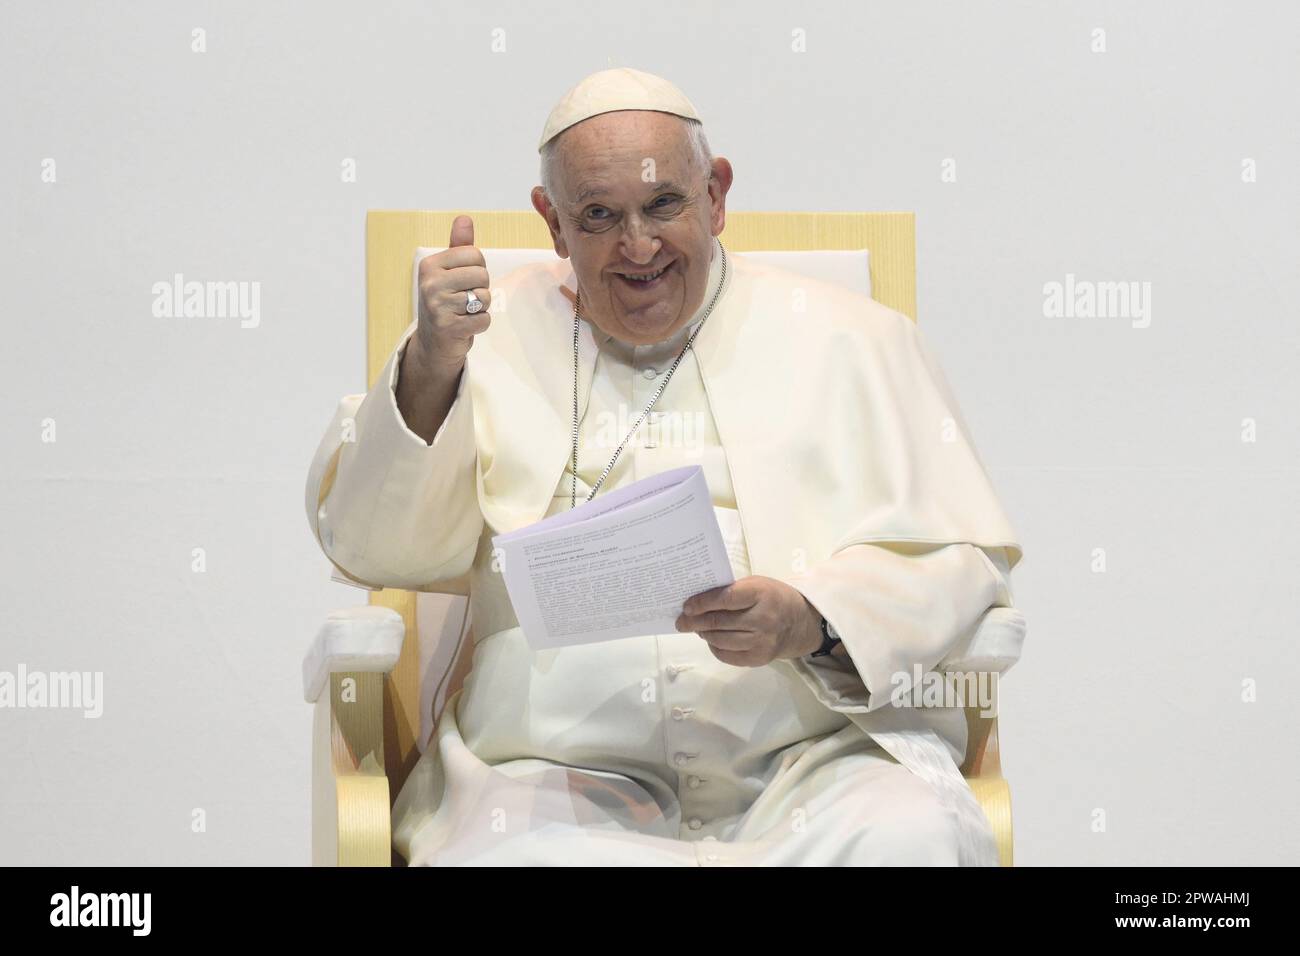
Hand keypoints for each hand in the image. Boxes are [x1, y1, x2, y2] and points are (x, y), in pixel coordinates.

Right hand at [412, 214, 491, 374]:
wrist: (433, 341)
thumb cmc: (445, 300)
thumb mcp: (449, 271)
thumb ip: (459, 246)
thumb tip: (464, 219)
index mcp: (430, 265)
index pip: (475, 254)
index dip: (478, 269)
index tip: (463, 280)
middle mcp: (430, 283)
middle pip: (482, 275)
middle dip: (481, 288)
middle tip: (464, 298)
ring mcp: (437, 306)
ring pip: (484, 297)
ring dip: (481, 307)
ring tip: (464, 311)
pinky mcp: (448, 327)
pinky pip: (484, 319)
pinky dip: (480, 324)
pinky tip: (465, 325)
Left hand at [675, 575, 824, 666]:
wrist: (801, 624)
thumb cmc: (773, 598)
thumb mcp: (757, 585)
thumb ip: (732, 591)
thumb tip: (698, 602)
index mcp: (761, 594)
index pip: (725, 599)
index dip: (702, 603)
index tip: (686, 606)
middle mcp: (763, 619)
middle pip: (719, 622)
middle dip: (694, 622)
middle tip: (681, 621)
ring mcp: (762, 641)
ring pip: (720, 640)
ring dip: (703, 634)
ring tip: (697, 629)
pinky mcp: (759, 658)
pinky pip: (727, 655)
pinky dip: (714, 647)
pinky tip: (712, 639)